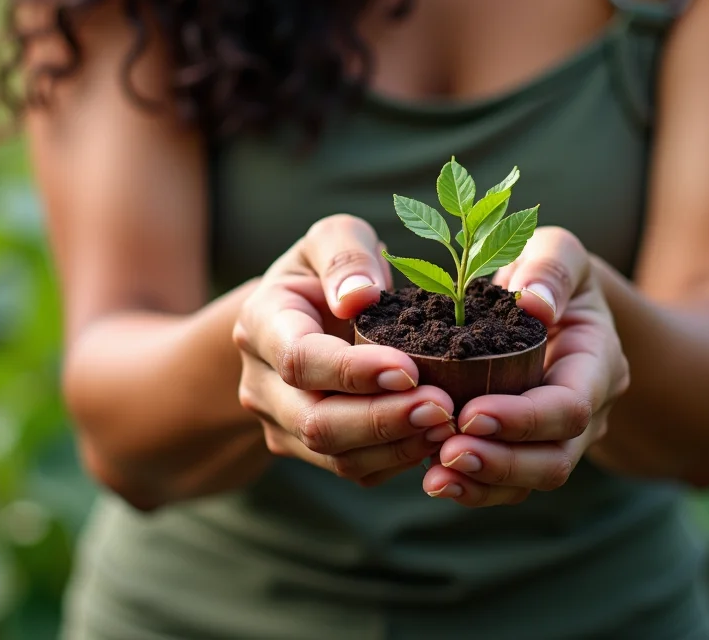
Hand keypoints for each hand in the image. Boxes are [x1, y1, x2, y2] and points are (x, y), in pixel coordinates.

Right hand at [233, 215, 457, 486]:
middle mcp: (262, 383)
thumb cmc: (327, 271)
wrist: (303, 315)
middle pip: (315, 421)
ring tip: (447, 424)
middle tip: (442, 408)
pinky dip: (397, 460)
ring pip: (335, 457)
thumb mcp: (333, 238)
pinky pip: (354, 470)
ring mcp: (282, 424)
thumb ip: (345, 256)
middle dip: (381, 420)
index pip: (299, 360)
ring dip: (395, 445)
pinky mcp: (310, 451)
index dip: (352, 371)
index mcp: (261, 324)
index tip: (408, 369)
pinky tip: (435, 439)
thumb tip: (359, 297)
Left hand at [420, 227, 629, 505]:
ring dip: (483, 483)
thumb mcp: (557, 249)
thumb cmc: (549, 271)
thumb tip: (535, 304)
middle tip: (446, 453)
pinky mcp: (527, 449)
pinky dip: (474, 487)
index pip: (570, 408)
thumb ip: (551, 267)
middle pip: (555, 459)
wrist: (553, 301)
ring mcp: (560, 437)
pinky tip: (433, 478)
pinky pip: (507, 483)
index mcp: (596, 363)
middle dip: (502, 462)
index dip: (523, 419)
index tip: (470, 413)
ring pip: (530, 481)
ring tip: (434, 477)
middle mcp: (588, 410)